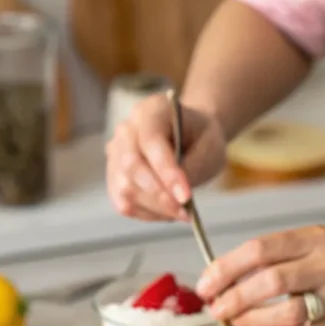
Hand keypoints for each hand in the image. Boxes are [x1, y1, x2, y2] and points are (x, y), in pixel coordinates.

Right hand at [106, 93, 225, 220]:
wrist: (191, 138)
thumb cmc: (201, 139)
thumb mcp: (209, 148)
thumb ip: (191, 168)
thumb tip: (175, 196)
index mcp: (151, 111)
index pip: (150, 141)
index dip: (166, 171)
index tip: (186, 196)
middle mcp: (126, 130)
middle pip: (131, 166)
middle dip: (159, 195)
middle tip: (184, 211)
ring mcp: (116, 155)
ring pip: (125, 189)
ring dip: (156, 208)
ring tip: (182, 212)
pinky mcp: (115, 178)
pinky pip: (125, 204)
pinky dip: (148, 214)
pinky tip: (168, 212)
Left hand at [196, 225, 324, 325]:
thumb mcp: (311, 255)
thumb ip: (272, 262)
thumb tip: (218, 281)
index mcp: (315, 239)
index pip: (260, 248)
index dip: (225, 268)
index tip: (205, 285)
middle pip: (269, 279)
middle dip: (233, 297)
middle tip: (216, 309)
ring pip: (283, 311)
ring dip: (251, 320)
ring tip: (238, 323)